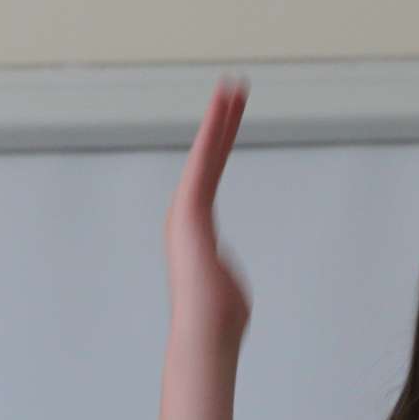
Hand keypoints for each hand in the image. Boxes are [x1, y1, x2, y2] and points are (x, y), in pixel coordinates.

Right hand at [166, 81, 252, 348]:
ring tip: (232, 87)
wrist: (205, 333)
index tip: (231, 114)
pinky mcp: (190, 210)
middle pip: (208, 157)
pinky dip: (213, 135)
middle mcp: (186, 213)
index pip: (211, 174)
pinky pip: (205, 164)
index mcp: (195, 227)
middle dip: (220, 120)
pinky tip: (223, 110)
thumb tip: (221, 274)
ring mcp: (186, 210)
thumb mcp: (225, 285)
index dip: (220, 142)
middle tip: (232, 86)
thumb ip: (222, 268)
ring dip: (218, 118)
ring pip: (206, 154)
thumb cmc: (218, 319)